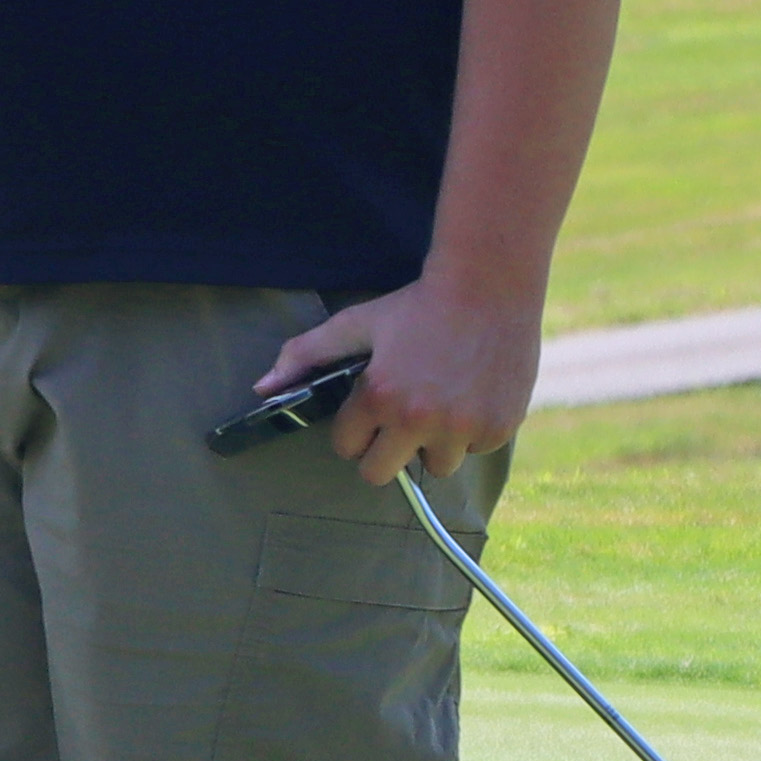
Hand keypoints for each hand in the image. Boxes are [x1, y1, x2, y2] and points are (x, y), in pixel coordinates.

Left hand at [265, 266, 537, 480]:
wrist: (488, 285)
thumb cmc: (418, 304)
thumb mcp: (356, 323)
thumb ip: (305, 355)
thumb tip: (261, 388)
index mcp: (378, 398)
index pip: (347, 448)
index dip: (354, 428)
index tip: (368, 410)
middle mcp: (419, 420)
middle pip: (381, 475)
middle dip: (383, 451)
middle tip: (398, 420)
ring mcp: (463, 428)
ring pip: (436, 467)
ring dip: (433, 445)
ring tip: (438, 406)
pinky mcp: (499, 429)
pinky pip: (476, 451)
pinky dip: (472, 432)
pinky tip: (470, 396)